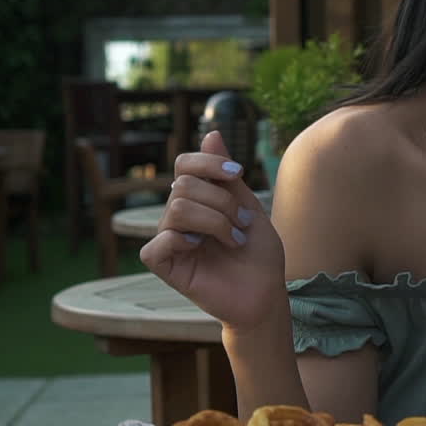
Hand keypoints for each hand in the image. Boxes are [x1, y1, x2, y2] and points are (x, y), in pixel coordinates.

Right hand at [140, 130, 284, 331]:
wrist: (265, 292)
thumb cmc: (258, 253)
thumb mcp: (248, 206)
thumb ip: (226, 175)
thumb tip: (211, 132)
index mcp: (197, 199)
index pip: (185, 164)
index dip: (208, 163)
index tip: (238, 174)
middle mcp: (179, 216)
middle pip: (183, 185)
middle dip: (222, 201)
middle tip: (243, 223)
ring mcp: (169, 239)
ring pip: (176, 209)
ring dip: (214, 221)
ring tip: (234, 239)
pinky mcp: (164, 265)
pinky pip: (160, 242)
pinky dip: (185, 239)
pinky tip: (202, 248)